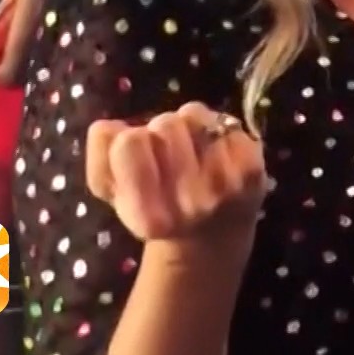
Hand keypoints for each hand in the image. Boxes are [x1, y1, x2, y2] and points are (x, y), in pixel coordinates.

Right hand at [85, 102, 267, 245]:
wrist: (213, 240)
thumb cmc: (157, 212)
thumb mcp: (115, 197)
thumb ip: (100, 160)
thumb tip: (108, 127)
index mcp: (151, 218)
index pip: (127, 143)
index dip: (129, 142)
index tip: (139, 160)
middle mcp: (192, 204)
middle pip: (165, 124)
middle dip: (161, 132)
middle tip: (167, 152)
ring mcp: (227, 185)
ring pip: (195, 115)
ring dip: (189, 125)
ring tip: (191, 147)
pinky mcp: (253, 169)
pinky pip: (227, 121)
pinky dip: (218, 129)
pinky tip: (216, 151)